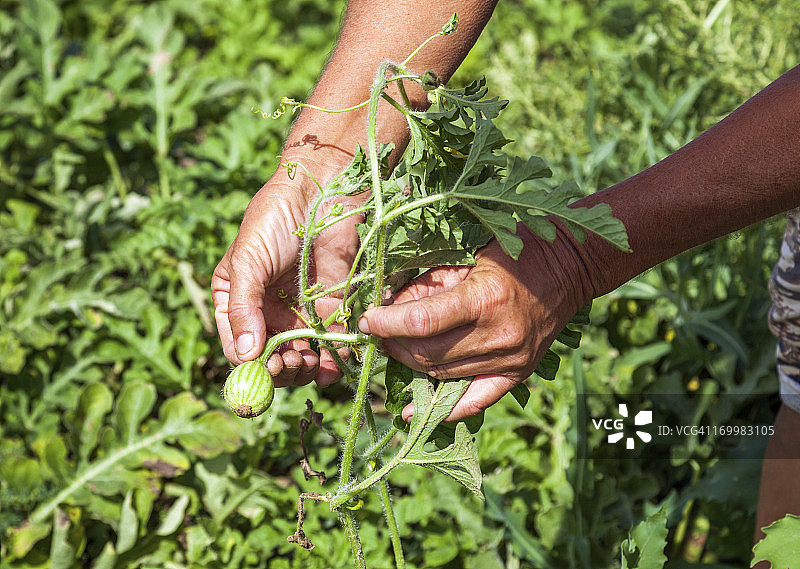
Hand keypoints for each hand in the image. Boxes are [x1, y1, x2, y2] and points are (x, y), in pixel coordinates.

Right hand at [212, 167, 360, 386]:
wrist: (321, 192)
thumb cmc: (274, 219)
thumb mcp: (247, 261)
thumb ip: (244, 308)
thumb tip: (246, 355)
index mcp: (238, 302)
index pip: (238, 347)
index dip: (251, 366)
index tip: (268, 369)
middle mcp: (267, 313)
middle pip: (270, 360)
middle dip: (281, 370)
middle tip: (294, 364)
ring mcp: (300, 313)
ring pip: (301, 358)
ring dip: (306, 370)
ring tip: (311, 362)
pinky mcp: (332, 309)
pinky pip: (331, 344)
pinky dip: (333, 359)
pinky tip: (334, 363)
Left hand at [358, 225, 590, 420]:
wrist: (574, 266)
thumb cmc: (520, 249)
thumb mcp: (469, 255)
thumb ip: (430, 283)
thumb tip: (390, 307)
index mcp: (486, 299)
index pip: (422, 323)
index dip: (386, 324)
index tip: (366, 319)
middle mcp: (500, 336)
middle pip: (428, 354)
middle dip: (392, 345)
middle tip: (377, 332)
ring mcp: (512, 360)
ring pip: (443, 376)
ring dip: (410, 365)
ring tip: (393, 349)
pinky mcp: (519, 373)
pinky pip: (475, 400)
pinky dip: (442, 410)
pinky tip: (413, 414)